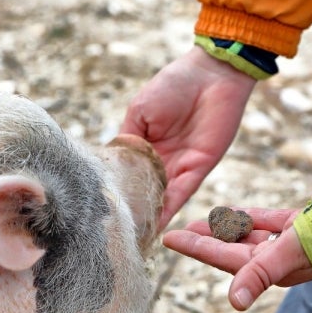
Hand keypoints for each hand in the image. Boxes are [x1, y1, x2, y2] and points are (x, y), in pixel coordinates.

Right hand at [121, 47, 256, 230]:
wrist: (212, 75)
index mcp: (144, 145)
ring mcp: (178, 167)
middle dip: (131, 210)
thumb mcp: (139, 111)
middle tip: (111, 233)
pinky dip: (167, 211)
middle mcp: (160, 161)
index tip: (99, 209)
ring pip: (159, 198)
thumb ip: (128, 139)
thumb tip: (113, 165)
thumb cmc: (174, 85)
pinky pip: (180, 194)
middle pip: (143, 191)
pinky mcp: (197, 169)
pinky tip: (153, 227)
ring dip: (147, 217)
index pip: (128, 173)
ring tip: (129, 237)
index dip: (117, 189)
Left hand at [162, 207, 311, 310]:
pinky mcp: (299, 227)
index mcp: (272, 269)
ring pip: (246, 235)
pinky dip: (247, 218)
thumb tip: (234, 303)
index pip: (224, 258)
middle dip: (201, 241)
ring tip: (196, 221)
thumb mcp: (295, 250)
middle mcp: (276, 260)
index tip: (168, 238)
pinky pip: (265, 223)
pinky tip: (231, 214)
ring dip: (221, 229)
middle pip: (229, 249)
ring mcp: (288, 244)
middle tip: (173, 233)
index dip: (196, 248)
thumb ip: (263, 273)